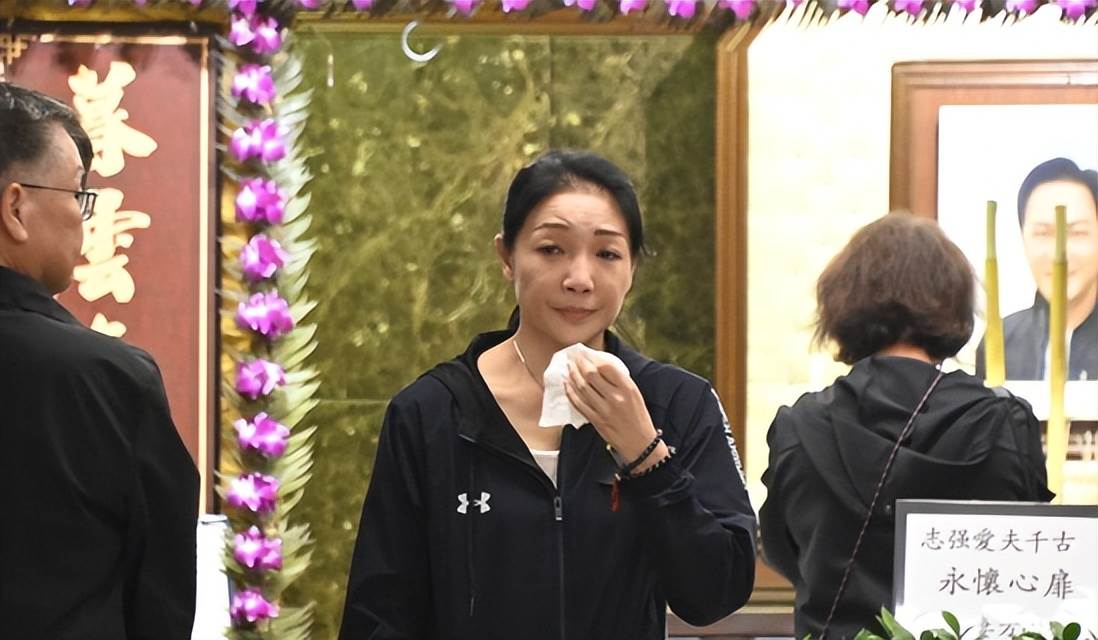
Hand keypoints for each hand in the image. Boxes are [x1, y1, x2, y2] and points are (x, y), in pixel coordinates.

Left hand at [564, 352, 668, 469]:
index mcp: (627, 388)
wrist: (639, 442)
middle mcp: (616, 397)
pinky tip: (566, 384)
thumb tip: (600, 365)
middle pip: (591, 375)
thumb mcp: (635, 394)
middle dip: (580, 363)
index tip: (587, 353)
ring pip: (582, 387)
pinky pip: (579, 403)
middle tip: (574, 357)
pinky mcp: (596, 420)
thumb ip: (619, 380)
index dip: (593, 358)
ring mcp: (604, 410)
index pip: (606, 366)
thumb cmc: (638, 416)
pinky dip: (570, 392)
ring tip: (569, 367)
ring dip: (573, 375)